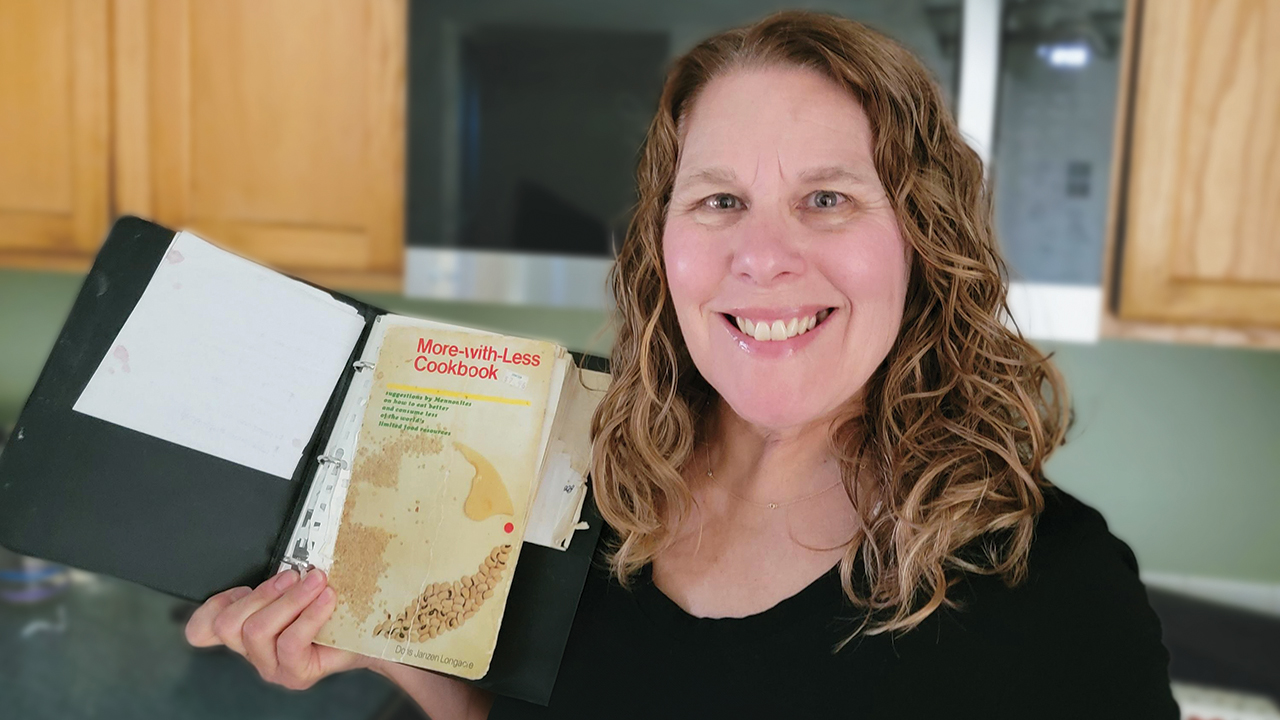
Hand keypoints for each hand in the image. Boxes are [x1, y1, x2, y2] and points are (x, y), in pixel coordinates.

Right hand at [185, 568, 373, 689]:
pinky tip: (326, 600)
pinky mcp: (294, 675)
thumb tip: (286, 555)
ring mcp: (272, 665)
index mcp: (246, 628)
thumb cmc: (335, 609)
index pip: (203, 628)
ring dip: (289, 599)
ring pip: (257, 630)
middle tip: (295, 575)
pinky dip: (309, 615)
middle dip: (263, 592)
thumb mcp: (302, 586)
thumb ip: (281, 578)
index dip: (211, 607)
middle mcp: (254, 650)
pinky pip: (290, 642)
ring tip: (317, 582)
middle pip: (228, 624)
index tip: (241, 587)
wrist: (370, 634)